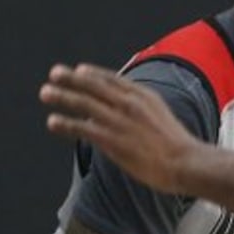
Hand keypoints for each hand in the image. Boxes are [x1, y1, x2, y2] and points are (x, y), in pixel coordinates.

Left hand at [40, 64, 197, 192]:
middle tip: (55, 74)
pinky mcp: (112, 139)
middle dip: (71, 78)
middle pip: (93, 86)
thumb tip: (136, 117)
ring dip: (62, 97)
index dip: (93, 74)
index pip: (112, 79)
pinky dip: (66, 124)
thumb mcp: (165, 119)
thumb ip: (147, 112)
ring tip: (45, 93)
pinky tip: (53, 122)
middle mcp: (128, 103)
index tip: (80, 70)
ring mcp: (118, 121)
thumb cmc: (181, 148)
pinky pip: (82, 128)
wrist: (188, 163)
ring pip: (83, 103)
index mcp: (143, 96)